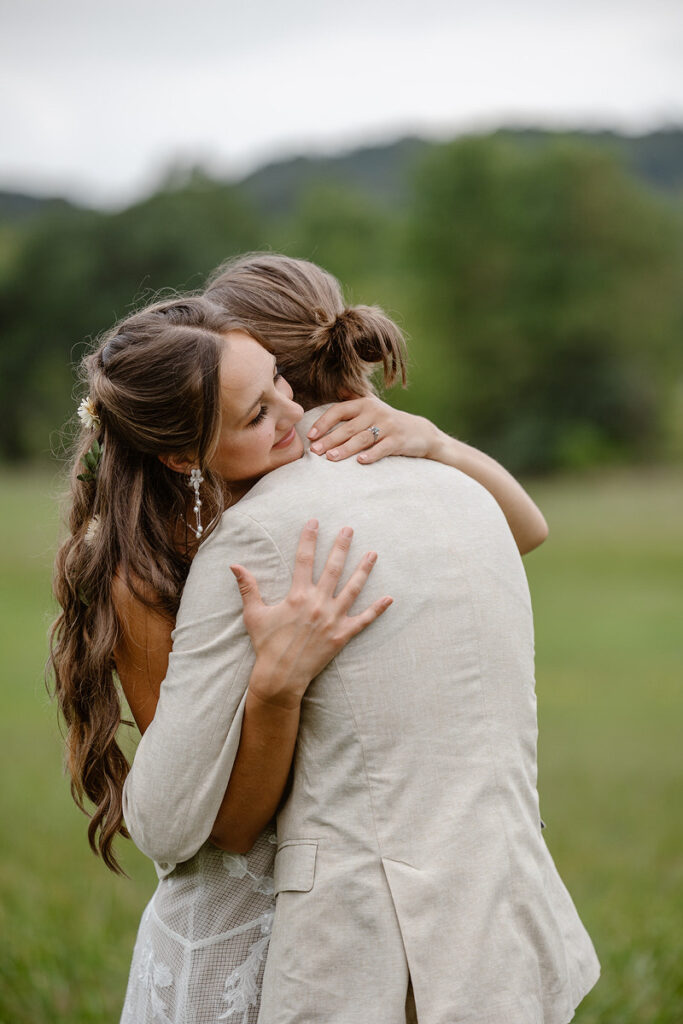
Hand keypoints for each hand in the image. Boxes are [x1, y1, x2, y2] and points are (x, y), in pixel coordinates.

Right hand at [230, 519, 391, 707]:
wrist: (280, 675)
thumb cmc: (266, 644)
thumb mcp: (254, 614)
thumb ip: (248, 587)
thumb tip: (234, 565)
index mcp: (298, 595)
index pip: (304, 560)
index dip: (309, 539)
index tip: (314, 522)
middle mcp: (318, 603)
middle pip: (333, 568)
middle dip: (342, 546)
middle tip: (349, 529)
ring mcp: (333, 619)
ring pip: (353, 589)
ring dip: (364, 570)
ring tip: (373, 554)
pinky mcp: (342, 635)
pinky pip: (363, 620)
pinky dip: (377, 610)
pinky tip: (389, 598)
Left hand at [307, 395, 438, 463]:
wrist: (420, 432)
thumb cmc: (388, 422)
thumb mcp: (373, 406)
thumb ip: (354, 397)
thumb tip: (336, 386)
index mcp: (364, 404)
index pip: (339, 410)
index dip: (324, 422)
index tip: (311, 435)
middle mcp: (375, 412)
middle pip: (348, 427)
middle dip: (330, 439)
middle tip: (315, 451)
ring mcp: (387, 426)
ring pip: (363, 438)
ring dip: (346, 449)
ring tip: (331, 458)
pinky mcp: (398, 440)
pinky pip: (382, 448)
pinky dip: (371, 455)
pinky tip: (360, 461)